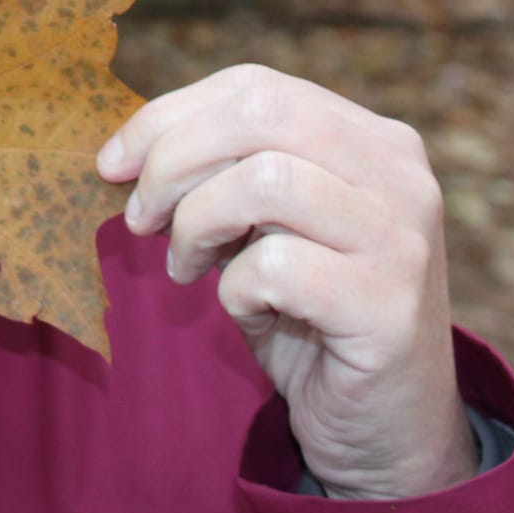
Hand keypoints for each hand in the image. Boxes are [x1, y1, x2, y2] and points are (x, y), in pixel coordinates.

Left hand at [97, 64, 477, 498]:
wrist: (384, 424)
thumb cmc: (309, 315)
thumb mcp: (263, 227)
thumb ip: (221, 174)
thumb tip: (123, 153)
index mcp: (371, 139)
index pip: (255, 87)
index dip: (168, 116)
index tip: (112, 164)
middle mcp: (400, 175)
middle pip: (258, 117)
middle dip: (172, 162)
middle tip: (141, 219)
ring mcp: (402, 237)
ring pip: (267, 181)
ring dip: (198, 224)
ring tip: (187, 266)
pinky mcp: (389, 305)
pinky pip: (277, 266)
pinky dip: (236, 289)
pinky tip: (246, 311)